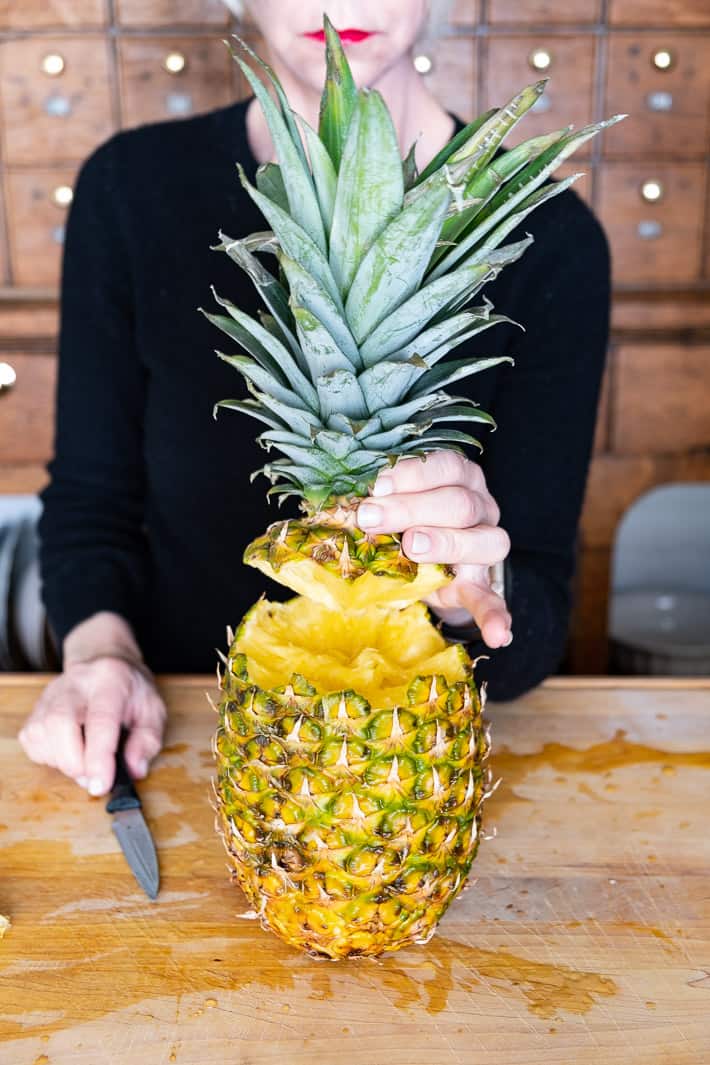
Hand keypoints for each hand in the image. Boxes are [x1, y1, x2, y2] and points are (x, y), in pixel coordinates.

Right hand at [18, 656, 166, 796]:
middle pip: (59, 722)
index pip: (100, 720)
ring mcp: (51, 694)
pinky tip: (68, 752)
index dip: (98, 757)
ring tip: (84, 762)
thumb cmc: (130, 690)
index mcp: (110, 681)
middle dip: (73, 762)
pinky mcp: (36, 707)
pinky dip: (48, 756)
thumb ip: (147, 741)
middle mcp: (76, 683)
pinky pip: (31, 740)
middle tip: (92, 777)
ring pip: (40, 733)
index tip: (100, 786)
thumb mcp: (153, 710)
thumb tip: (133, 769)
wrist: (104, 662)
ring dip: (61, 761)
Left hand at [356, 450, 511, 648]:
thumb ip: (380, 500)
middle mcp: (482, 506)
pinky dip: (495, 617)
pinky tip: (497, 635)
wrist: (426, 564)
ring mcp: (486, 546)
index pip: (447, 465)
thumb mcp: (394, 503)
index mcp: (461, 478)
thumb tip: (345, 502)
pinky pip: (493, 600)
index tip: (376, 486)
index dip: (412, 474)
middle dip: (411, 509)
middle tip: (371, 518)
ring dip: (445, 543)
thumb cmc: (405, 521)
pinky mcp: (482, 585)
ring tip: (411, 547)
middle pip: (459, 503)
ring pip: (484, 540)